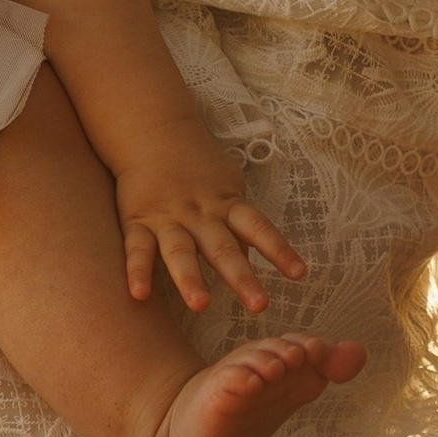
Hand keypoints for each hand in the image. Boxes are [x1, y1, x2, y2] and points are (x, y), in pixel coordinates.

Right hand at [115, 134, 305, 317]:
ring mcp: (168, 218)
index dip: (279, 250)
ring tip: (200, 306)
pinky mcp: (138, 221)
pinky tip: (138, 294)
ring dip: (190, 278)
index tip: (300, 274)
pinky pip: (137, 248)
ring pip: (180, 251)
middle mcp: (200, 214)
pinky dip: (138, 270)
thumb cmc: (196, 164)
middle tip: (260, 306)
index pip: (258, 227)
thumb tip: (252, 255)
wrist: (152, 130)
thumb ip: (236, 224)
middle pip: (223, 247)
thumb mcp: (226, 187)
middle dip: (242, 277)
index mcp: (226, 205)